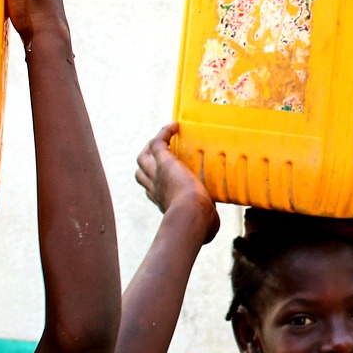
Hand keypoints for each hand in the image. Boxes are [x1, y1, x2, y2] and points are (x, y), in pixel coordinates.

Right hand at [135, 124, 218, 242]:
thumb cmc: (199, 224)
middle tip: (162, 155)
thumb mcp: (202, 224)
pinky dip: (163, 133)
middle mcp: (155, 188)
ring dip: (151, 147)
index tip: (167, 178)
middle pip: (140, 172)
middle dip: (147, 163)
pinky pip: (157, 142)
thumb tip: (212, 226)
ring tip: (166, 139)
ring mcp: (157, 173)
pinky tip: (175, 126)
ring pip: (143, 157)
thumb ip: (204, 223)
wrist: (191, 214)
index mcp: (162, 202)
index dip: (156, 182)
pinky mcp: (164, 162)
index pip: (152, 190)